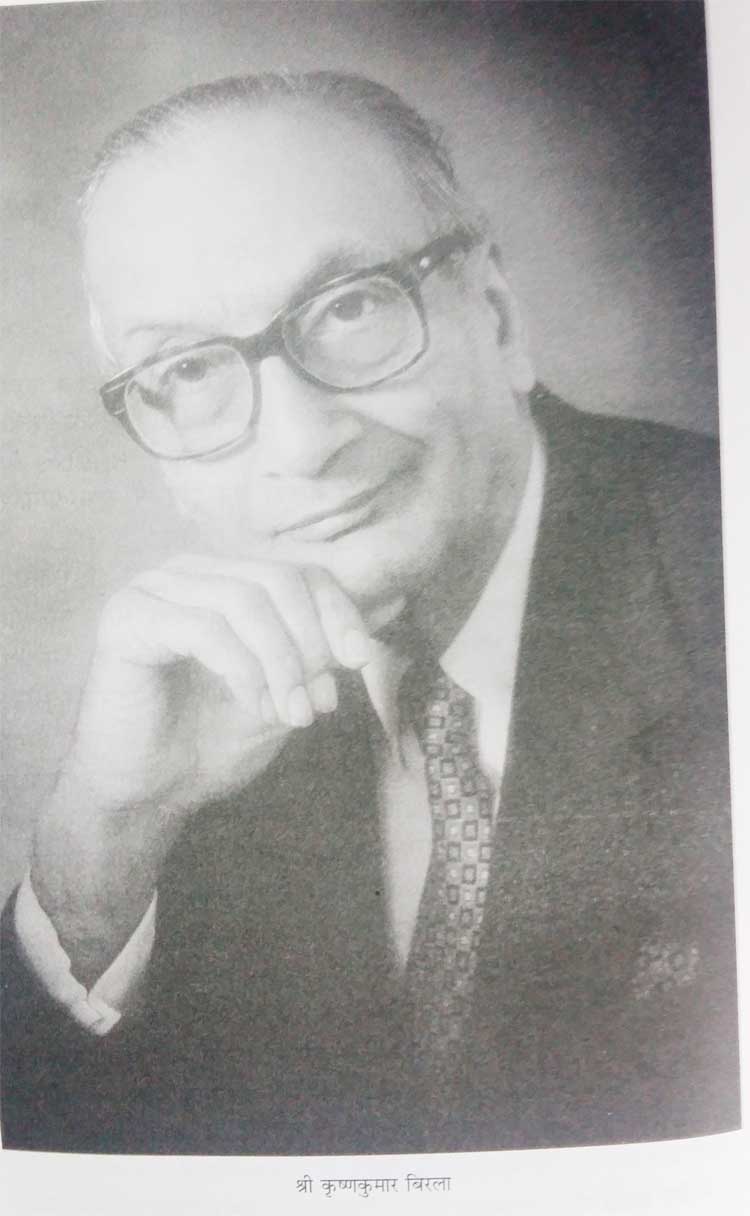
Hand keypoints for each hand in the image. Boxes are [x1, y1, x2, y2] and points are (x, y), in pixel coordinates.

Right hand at [70, 555, 392, 810]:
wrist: (148, 793)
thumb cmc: (212, 742)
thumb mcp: (284, 694)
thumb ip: (317, 661)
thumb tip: (364, 643)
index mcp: (227, 579)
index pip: (301, 573)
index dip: (339, 614)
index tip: (360, 663)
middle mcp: (189, 572)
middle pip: (278, 578)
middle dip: (312, 642)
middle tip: (320, 702)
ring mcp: (153, 589)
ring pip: (245, 601)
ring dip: (282, 662)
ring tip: (293, 714)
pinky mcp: (127, 619)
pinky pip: (205, 628)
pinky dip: (243, 669)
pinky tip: (254, 706)